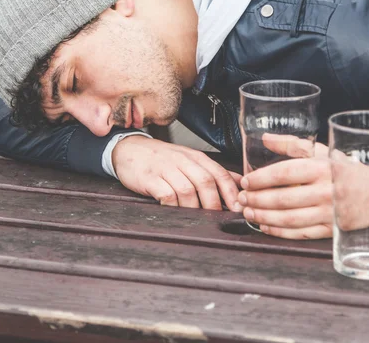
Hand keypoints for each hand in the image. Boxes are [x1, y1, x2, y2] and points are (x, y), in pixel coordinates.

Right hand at [112, 136, 241, 210]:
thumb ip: (213, 171)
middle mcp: (183, 161)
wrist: (129, 149)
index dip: (231, 193)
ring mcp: (166, 168)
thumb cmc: (162, 158)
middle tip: (216, 219)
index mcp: (196, 157)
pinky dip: (174, 207)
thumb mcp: (189, 159)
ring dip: (194, 208)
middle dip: (214, 204)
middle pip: (205, 182)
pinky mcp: (150, 178)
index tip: (237, 209)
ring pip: (187, 190)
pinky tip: (175, 212)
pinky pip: (167, 194)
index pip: (219, 174)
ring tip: (197, 220)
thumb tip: (239, 183)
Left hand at [238, 134, 368, 238]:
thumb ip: (291, 144)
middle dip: (257, 200)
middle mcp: (326, 191)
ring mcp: (330, 213)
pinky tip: (265, 227)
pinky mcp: (333, 230)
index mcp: (322, 168)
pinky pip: (301, 234)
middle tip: (241, 199)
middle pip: (283, 198)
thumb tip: (264, 138)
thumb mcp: (320, 152)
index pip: (285, 173)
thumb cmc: (344, 169)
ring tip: (248, 213)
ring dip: (264, 217)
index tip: (246, 182)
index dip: (261, 178)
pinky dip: (280, 232)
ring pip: (290, 219)